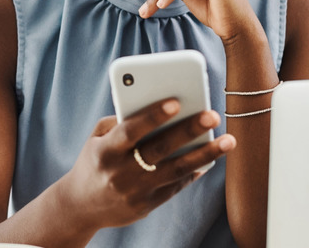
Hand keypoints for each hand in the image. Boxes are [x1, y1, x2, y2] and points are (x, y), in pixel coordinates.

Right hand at [54, 99, 234, 232]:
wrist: (80, 206)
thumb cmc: (94, 161)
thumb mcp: (97, 138)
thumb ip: (121, 122)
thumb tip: (160, 108)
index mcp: (105, 151)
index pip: (131, 130)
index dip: (152, 116)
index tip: (176, 101)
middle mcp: (120, 173)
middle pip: (159, 149)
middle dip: (188, 130)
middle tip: (212, 114)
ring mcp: (135, 192)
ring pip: (176, 170)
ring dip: (205, 154)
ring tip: (228, 140)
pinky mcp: (146, 206)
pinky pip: (175, 186)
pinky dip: (193, 171)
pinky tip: (210, 159)